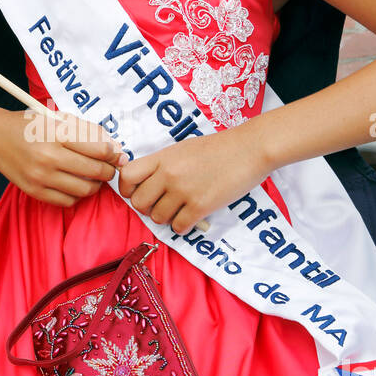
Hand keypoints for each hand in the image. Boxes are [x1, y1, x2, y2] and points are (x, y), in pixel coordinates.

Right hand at [0, 108, 123, 208]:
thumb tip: (116, 149)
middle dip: (108, 171)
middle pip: (95, 172)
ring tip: (93, 177)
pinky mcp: (35, 191)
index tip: (116, 154)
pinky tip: (75, 184)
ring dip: (95, 185)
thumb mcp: (58, 118)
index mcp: (57, 134)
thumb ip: (88, 131)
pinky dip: (77, 195)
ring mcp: (41, 177)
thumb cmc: (30, 126)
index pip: (99, 149)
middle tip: (108, 168)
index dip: (113, 154)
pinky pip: (68, 201)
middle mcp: (49, 157)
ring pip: (85, 190)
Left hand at [116, 121, 271, 234]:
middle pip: (138, 203)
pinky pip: (178, 227)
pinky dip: (183, 226)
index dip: (127, 189)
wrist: (249, 149)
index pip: (126, 176)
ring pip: (158, 218)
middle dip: (147, 208)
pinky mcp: (200, 206)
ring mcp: (183, 191)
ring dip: (167, 217)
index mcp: (162, 158)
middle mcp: (168, 174)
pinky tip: (192, 216)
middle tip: (162, 204)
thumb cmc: (218, 148)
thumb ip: (162, 164)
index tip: (137, 192)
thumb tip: (147, 183)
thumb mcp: (183, 148)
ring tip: (181, 208)